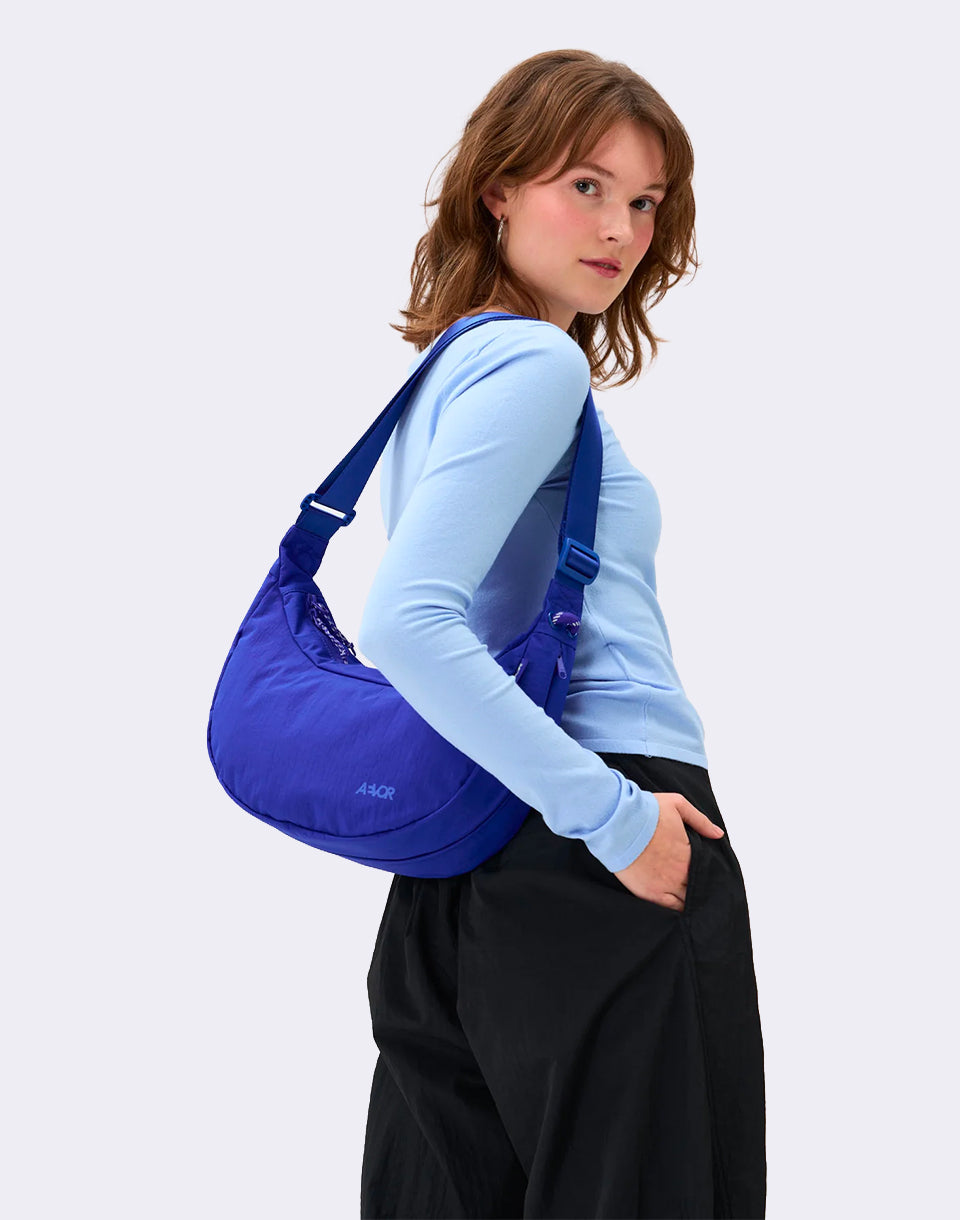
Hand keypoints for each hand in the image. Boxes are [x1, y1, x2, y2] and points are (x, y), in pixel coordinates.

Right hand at [613, 792, 723, 911]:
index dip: (710, 875)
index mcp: (689, 853)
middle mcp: (681, 872)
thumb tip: (718, 834)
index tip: (710, 876)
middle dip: (702, 890)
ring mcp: (665, 885)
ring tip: (692, 903)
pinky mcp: (649, 893)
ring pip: (686, 901)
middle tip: (704, 892)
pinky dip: (676, 910)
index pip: (708, 871)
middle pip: (698, 889)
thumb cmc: (644, 811)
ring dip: (690, 901)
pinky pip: (669, 908)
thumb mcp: (677, 805)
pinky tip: (678, 910)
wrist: (617, 822)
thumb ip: (700, 821)